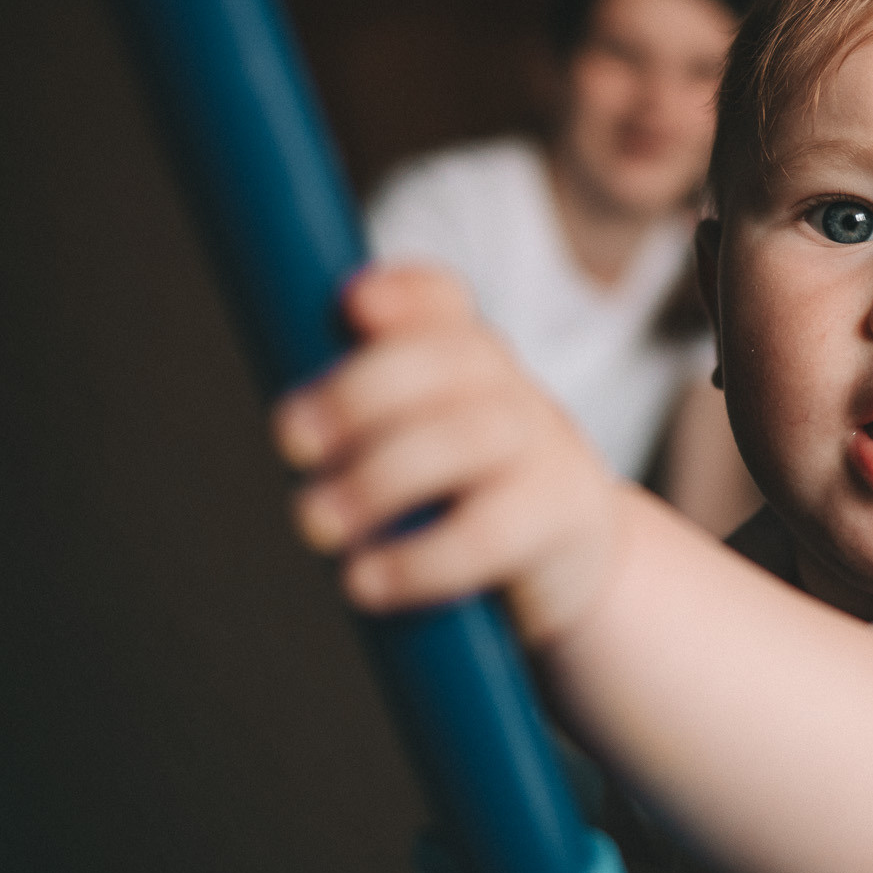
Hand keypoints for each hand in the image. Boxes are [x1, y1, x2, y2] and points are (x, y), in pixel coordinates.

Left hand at [271, 264, 623, 645]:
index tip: (352, 305)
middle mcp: (512, 394)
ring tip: (316, 522)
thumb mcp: (431, 444)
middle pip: (453, 360)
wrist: (583, 566)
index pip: (445, 304)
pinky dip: (419, 558)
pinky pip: (489, 533)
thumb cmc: (476, 502)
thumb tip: (290, 425)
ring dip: (378, 479)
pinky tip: (366, 580)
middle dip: (362, 392)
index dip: (405, 293)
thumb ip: (369, 422)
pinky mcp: (559, 522)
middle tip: (291, 441)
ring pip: (467, 441)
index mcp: (473, 364)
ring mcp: (545, 452)